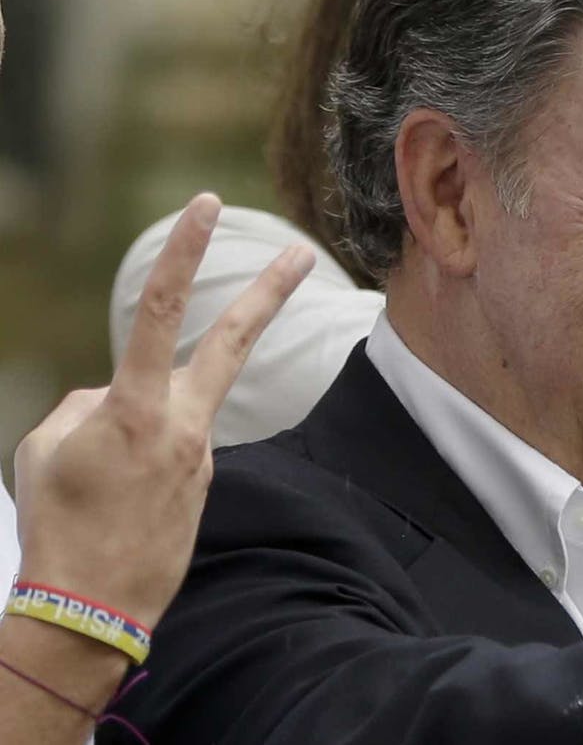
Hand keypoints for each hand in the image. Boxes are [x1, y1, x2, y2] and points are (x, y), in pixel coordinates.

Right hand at [12, 194, 313, 628]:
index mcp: (136, 407)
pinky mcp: (202, 482)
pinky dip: (134, 462)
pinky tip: (115, 506)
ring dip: (128, 434)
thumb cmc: (58, 524)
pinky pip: (163, 450)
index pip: (160, 311)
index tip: (206, 205)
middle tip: (304, 253)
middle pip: (233, 342)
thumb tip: (116, 397)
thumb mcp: (46, 449)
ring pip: (167, 410)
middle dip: (268, 293)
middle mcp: (183, 424)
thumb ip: (86, 405)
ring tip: (97, 494)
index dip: (182, 252)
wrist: (94, 608)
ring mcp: (201, 455)